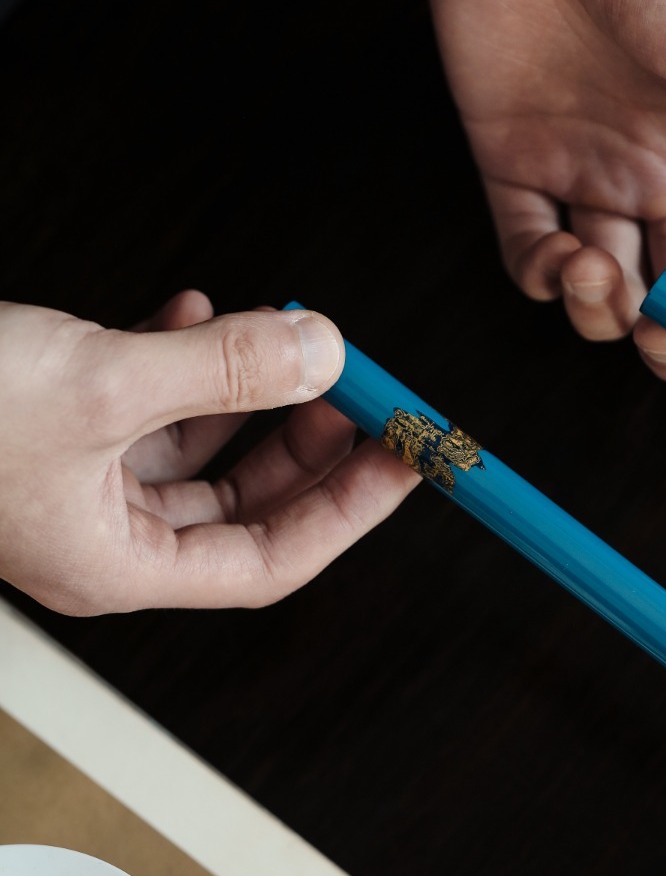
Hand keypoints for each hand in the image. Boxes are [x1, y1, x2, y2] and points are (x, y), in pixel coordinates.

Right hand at [0, 291, 418, 615]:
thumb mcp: (103, 389)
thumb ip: (222, 372)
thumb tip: (322, 356)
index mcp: (116, 566)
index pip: (269, 560)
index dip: (347, 510)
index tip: (404, 462)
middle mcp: (100, 533)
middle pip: (241, 501)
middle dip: (303, 438)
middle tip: (357, 390)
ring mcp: (75, 479)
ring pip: (193, 441)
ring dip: (240, 384)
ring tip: (279, 330)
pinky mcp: (52, 425)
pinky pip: (140, 400)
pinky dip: (176, 353)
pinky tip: (195, 309)